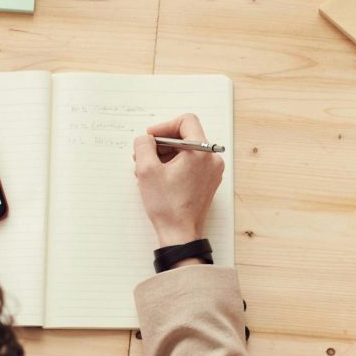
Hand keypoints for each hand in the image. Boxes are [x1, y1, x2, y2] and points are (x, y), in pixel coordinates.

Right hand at [132, 113, 224, 247]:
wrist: (180, 234)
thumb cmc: (167, 206)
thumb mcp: (147, 170)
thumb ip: (143, 145)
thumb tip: (146, 139)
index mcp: (202, 152)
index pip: (186, 122)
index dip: (164, 126)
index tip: (150, 139)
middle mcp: (212, 159)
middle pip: (186, 137)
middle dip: (161, 144)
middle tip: (144, 156)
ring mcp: (212, 172)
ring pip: (187, 151)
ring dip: (165, 156)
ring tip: (147, 170)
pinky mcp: (208, 182)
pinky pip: (190, 164)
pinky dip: (174, 166)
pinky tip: (158, 178)